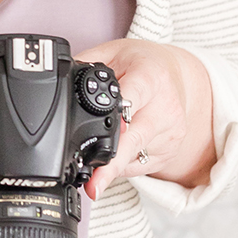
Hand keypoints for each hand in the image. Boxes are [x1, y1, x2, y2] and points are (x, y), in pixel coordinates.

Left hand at [81, 38, 215, 199]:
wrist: (179, 77)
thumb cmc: (143, 64)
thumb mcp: (114, 52)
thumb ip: (87, 65)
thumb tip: (58, 84)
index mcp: (150, 76)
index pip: (135, 95)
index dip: (123, 115)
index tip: (116, 132)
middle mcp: (166, 106)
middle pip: (135, 139)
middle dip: (112, 163)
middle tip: (93, 186)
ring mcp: (171, 132)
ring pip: (134, 158)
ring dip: (110, 166)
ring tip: (94, 170)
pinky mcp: (171, 151)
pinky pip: (139, 167)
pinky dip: (122, 165)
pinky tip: (116, 153)